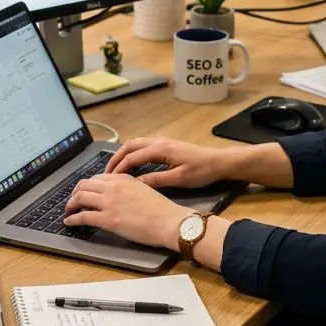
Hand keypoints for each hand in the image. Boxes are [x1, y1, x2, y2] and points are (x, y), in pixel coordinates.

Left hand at [64, 173, 190, 249]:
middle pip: (84, 185)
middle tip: (72, 201)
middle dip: (74, 193)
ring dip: (70, 205)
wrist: (169, 221)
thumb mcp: (144, 189)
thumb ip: (128, 187)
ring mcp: (109, 202)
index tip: (84, 192)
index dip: (87, 185)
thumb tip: (118, 194)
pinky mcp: (108, 219)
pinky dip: (72, 219)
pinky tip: (70, 222)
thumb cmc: (162, 210)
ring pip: (79, 198)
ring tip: (68, 212)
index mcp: (123, 178)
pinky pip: (82, 216)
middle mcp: (114, 187)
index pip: (97, 178)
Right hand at [104, 137, 227, 189]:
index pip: (132, 157)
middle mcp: (158, 141)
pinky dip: (132, 153)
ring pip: (136, 143)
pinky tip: (132, 164)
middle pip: (129, 146)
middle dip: (116, 159)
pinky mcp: (166, 144)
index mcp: (159, 149)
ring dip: (123, 154)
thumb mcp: (178, 179)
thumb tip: (135, 184)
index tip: (108, 180)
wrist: (218, 161)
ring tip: (116, 169)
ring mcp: (162, 141)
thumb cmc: (201, 171)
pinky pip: (143, 145)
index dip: (118, 168)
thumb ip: (156, 180)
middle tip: (106, 174)